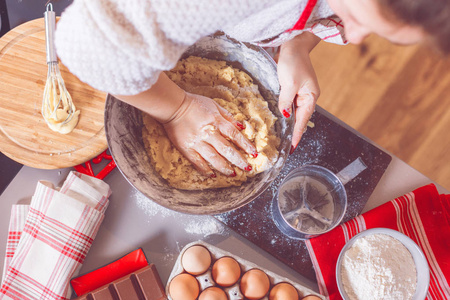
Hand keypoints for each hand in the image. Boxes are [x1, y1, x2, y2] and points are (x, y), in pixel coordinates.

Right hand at [163, 92, 256, 176]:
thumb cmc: (194, 103)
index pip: (235, 136)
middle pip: (227, 150)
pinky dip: (205, 170)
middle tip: (247, 168)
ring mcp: (197, 142)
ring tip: (233, 173)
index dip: (245, 145)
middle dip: (238, 160)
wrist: (172, 106)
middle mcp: (209, 133)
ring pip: (213, 158)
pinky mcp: (186, 148)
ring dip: (224, 167)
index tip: (254, 153)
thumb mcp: (214, 105)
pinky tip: (212, 175)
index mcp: (216, 121)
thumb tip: (241, 127)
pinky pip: (197, 162)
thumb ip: (228, 117)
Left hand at [277, 32, 320, 152]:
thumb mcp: (289, 83)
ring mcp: (299, 94)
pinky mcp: (292, 89)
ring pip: (293, 112)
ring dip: (288, 124)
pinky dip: (284, 113)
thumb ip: (286, 100)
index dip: (297, 134)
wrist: (293, 45)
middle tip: (285, 147)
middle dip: (293, 132)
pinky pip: (288, 105)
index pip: (303, 120)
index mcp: (311, 97)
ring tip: (282, 138)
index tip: (293, 148)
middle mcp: (306, 97)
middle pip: (299, 118)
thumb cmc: (294, 62)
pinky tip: (279, 121)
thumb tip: (286, 115)